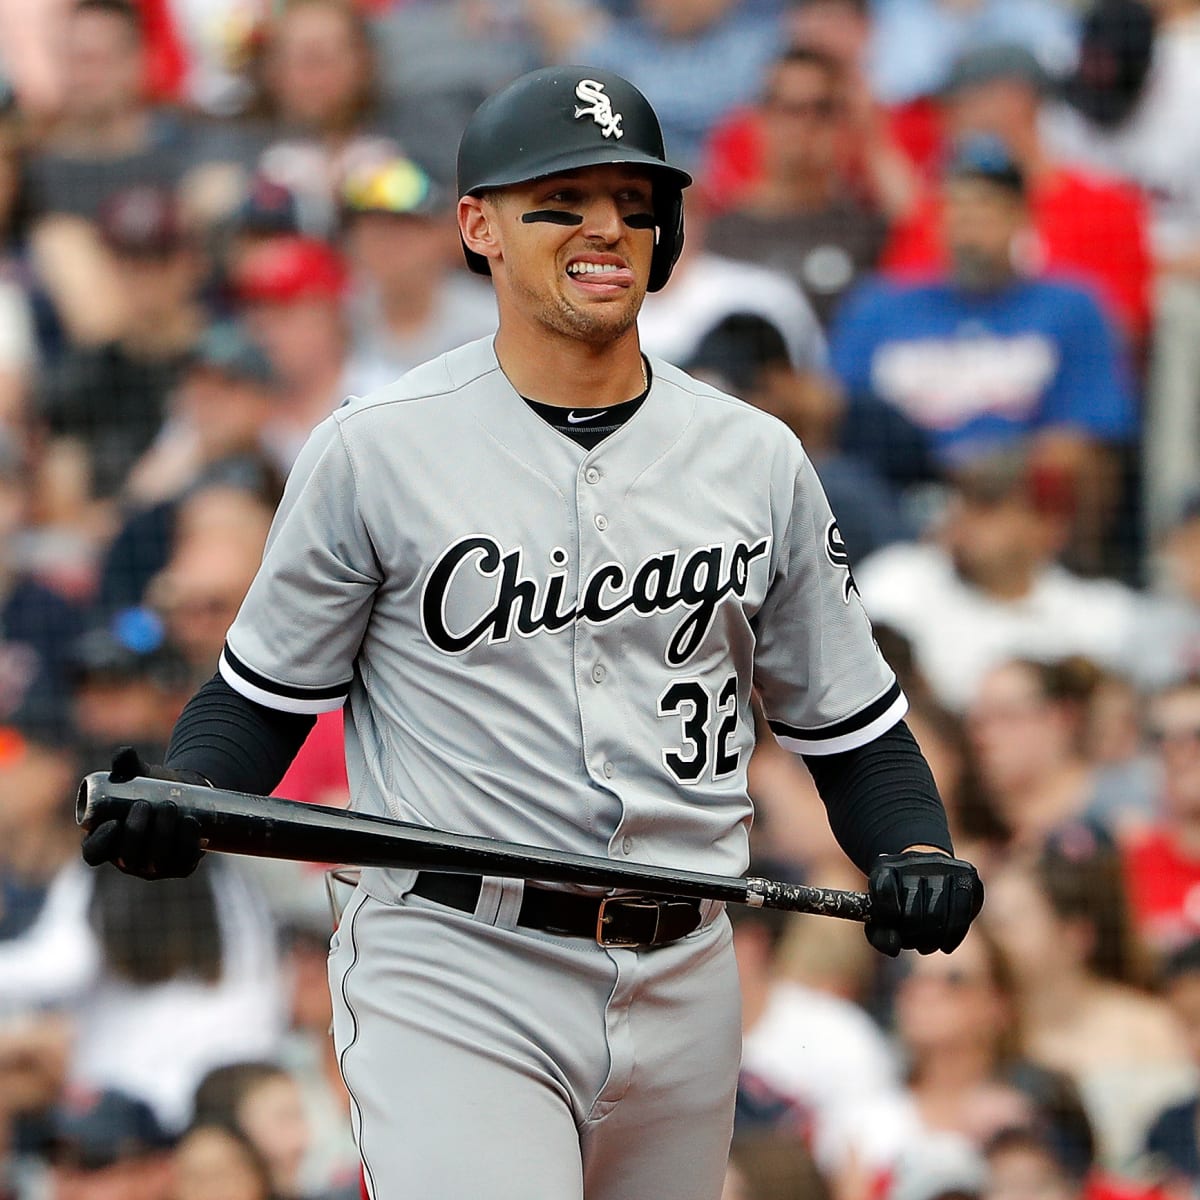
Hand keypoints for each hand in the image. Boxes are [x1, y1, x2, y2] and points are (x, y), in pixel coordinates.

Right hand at [80, 747, 206, 879]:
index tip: (114, 822)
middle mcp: (128, 860)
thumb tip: (124, 752)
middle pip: (129, 857)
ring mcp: (155, 868)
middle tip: (147, 805)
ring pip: (157, 860)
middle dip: (137, 833)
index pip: (93, 853)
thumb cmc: (149, 786)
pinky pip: (184, 862)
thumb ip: (126, 762)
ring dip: (163, 835)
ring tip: (170, 806)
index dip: (101, 844)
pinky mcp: (180, 867)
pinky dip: (187, 843)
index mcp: (105, 841)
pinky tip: (191, 823)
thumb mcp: (137, 774)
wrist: (183, 793)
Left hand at [865, 850, 982, 956]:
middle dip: (913, 937)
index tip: (893, 924)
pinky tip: (945, 946)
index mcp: (885, 866)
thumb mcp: (882, 917)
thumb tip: (894, 948)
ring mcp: (941, 865)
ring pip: (938, 915)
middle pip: (912, 912)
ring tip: (926, 946)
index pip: (883, 890)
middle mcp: (913, 862)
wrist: (929, 872)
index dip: (887, 915)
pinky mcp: (966, 874)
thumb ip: (879, 936)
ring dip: (932, 941)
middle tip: (914, 944)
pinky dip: (953, 936)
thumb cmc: (901, 902)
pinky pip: (961, 912)